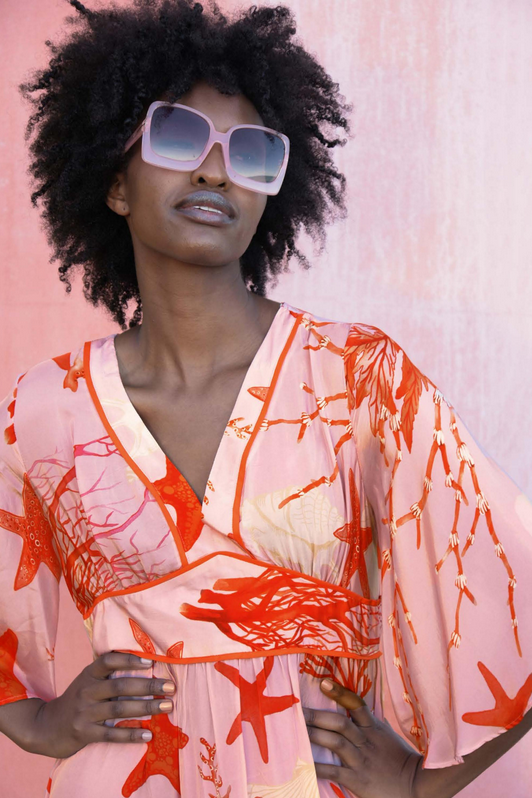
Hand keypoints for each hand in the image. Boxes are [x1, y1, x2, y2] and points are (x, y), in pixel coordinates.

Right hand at [29, 652, 175, 757]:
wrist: (47, 727)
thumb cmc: (77, 698)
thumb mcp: (88, 680)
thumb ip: (108, 672)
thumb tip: (145, 661)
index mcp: (89, 674)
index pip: (108, 661)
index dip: (129, 660)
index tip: (151, 662)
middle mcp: (86, 691)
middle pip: (120, 686)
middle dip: (148, 687)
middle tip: (171, 687)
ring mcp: (85, 713)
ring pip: (119, 710)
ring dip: (146, 708)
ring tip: (167, 706)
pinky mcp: (85, 734)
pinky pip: (111, 735)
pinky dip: (130, 735)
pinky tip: (148, 734)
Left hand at [303, 679, 423, 797]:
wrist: (416, 786)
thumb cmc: (399, 759)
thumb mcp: (387, 735)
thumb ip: (370, 723)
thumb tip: (356, 709)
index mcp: (373, 728)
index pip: (356, 705)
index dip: (339, 693)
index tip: (323, 683)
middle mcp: (366, 741)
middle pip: (339, 723)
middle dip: (317, 716)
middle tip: (297, 710)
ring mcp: (361, 760)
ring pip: (335, 742)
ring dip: (314, 735)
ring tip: (297, 729)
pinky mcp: (358, 779)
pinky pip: (335, 771)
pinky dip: (318, 766)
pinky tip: (304, 763)